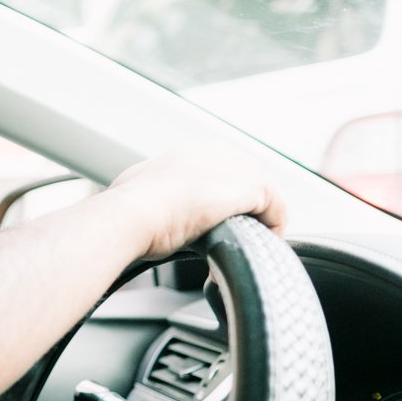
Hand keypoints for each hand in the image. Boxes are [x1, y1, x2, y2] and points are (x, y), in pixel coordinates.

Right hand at [106, 144, 286, 259]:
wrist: (132, 214)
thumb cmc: (125, 209)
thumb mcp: (134, 192)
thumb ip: (150, 193)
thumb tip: (142, 207)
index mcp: (188, 154)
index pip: (221, 173)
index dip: (223, 200)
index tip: (218, 223)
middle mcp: (214, 153)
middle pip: (247, 181)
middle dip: (245, 209)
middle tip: (237, 236)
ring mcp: (235, 168)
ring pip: (264, 195)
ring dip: (261, 220)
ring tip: (251, 244)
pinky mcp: (251, 187)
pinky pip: (276, 210)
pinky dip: (272, 230)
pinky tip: (259, 247)